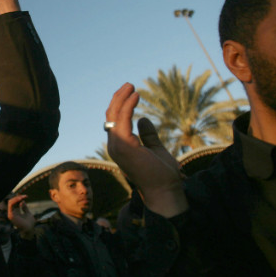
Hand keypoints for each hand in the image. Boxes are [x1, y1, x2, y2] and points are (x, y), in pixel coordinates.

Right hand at [7, 194, 35, 238]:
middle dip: (18, 196)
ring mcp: (11, 214)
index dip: (19, 197)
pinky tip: (21, 199)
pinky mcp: (11, 215)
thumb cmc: (29, 223)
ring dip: (17, 198)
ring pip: (10, 202)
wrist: (30, 229)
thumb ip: (24, 207)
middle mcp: (12, 212)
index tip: (26, 195)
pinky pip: (11, 205)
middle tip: (25, 195)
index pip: (15, 202)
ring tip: (23, 196)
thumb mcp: (28, 213)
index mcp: (16, 212)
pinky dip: (15, 200)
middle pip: (12, 201)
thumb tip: (22, 201)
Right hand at [105, 83, 187, 217]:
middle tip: (129, 85)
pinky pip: (123, 120)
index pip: (114, 122)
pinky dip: (128, 106)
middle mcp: (114, 146)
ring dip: (122, 99)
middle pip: (110, 116)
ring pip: (114, 116)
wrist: (164, 191)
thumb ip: (148, 135)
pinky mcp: (124, 145)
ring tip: (131, 86)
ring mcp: (117, 146)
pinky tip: (136, 96)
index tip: (131, 93)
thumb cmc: (161, 175)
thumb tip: (143, 119)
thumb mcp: (156, 149)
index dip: (120, 106)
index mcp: (120, 147)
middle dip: (118, 98)